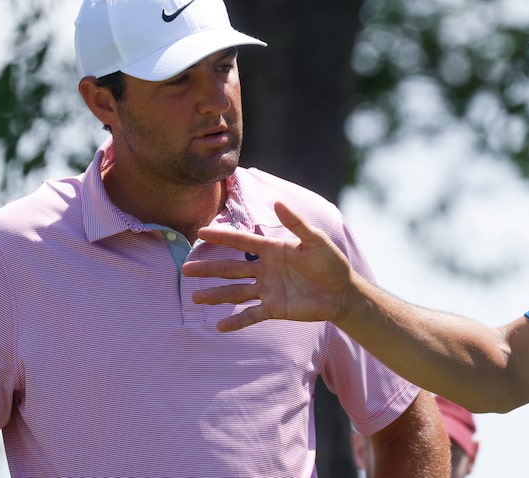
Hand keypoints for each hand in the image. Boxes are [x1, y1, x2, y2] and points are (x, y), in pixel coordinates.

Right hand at [182, 201, 354, 330]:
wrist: (343, 291)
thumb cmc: (331, 262)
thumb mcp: (315, 240)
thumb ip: (296, 223)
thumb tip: (278, 202)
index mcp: (272, 250)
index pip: (242, 242)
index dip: (222, 238)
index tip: (201, 233)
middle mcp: (265, 269)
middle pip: (231, 268)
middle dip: (209, 269)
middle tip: (186, 269)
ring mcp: (268, 289)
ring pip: (236, 292)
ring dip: (216, 294)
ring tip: (195, 297)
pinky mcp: (275, 308)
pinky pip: (251, 314)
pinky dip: (236, 321)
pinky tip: (220, 326)